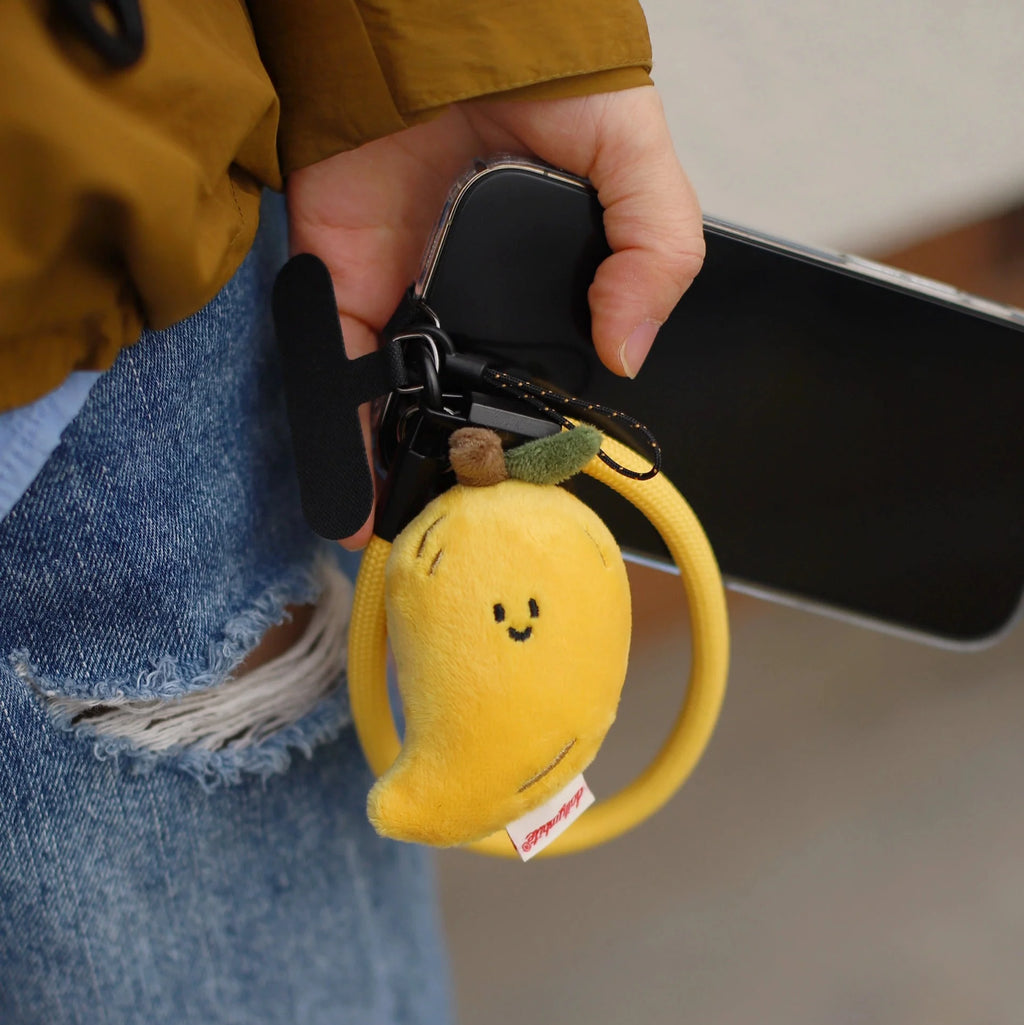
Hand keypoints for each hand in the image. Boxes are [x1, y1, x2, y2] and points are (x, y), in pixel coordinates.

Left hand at [287, 86, 703, 548]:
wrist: (440, 19)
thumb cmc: (544, 78)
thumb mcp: (636, 165)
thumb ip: (655, 252)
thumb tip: (628, 351)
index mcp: (540, 288)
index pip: (540, 377)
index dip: (540, 438)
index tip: (534, 492)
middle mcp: (469, 302)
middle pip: (462, 402)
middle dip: (462, 469)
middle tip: (468, 535)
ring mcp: (402, 298)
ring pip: (396, 406)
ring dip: (399, 475)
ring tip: (411, 544)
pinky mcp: (341, 282)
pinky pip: (334, 373)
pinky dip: (338, 438)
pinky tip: (354, 501)